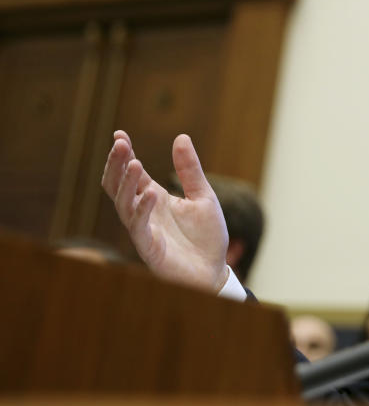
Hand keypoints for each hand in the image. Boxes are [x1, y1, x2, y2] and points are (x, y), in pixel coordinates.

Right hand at [101, 130, 229, 292]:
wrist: (215, 271)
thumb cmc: (207, 236)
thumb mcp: (203, 196)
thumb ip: (190, 170)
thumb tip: (181, 137)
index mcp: (154, 198)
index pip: (132, 173)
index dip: (123, 155)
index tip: (119, 133)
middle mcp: (144, 212)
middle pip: (119, 185)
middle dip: (117, 165)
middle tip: (120, 144)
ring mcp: (144, 230)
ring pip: (123, 204)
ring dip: (127, 183)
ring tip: (135, 162)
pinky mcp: (149, 248)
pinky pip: (139, 227)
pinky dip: (143, 209)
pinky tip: (151, 193)